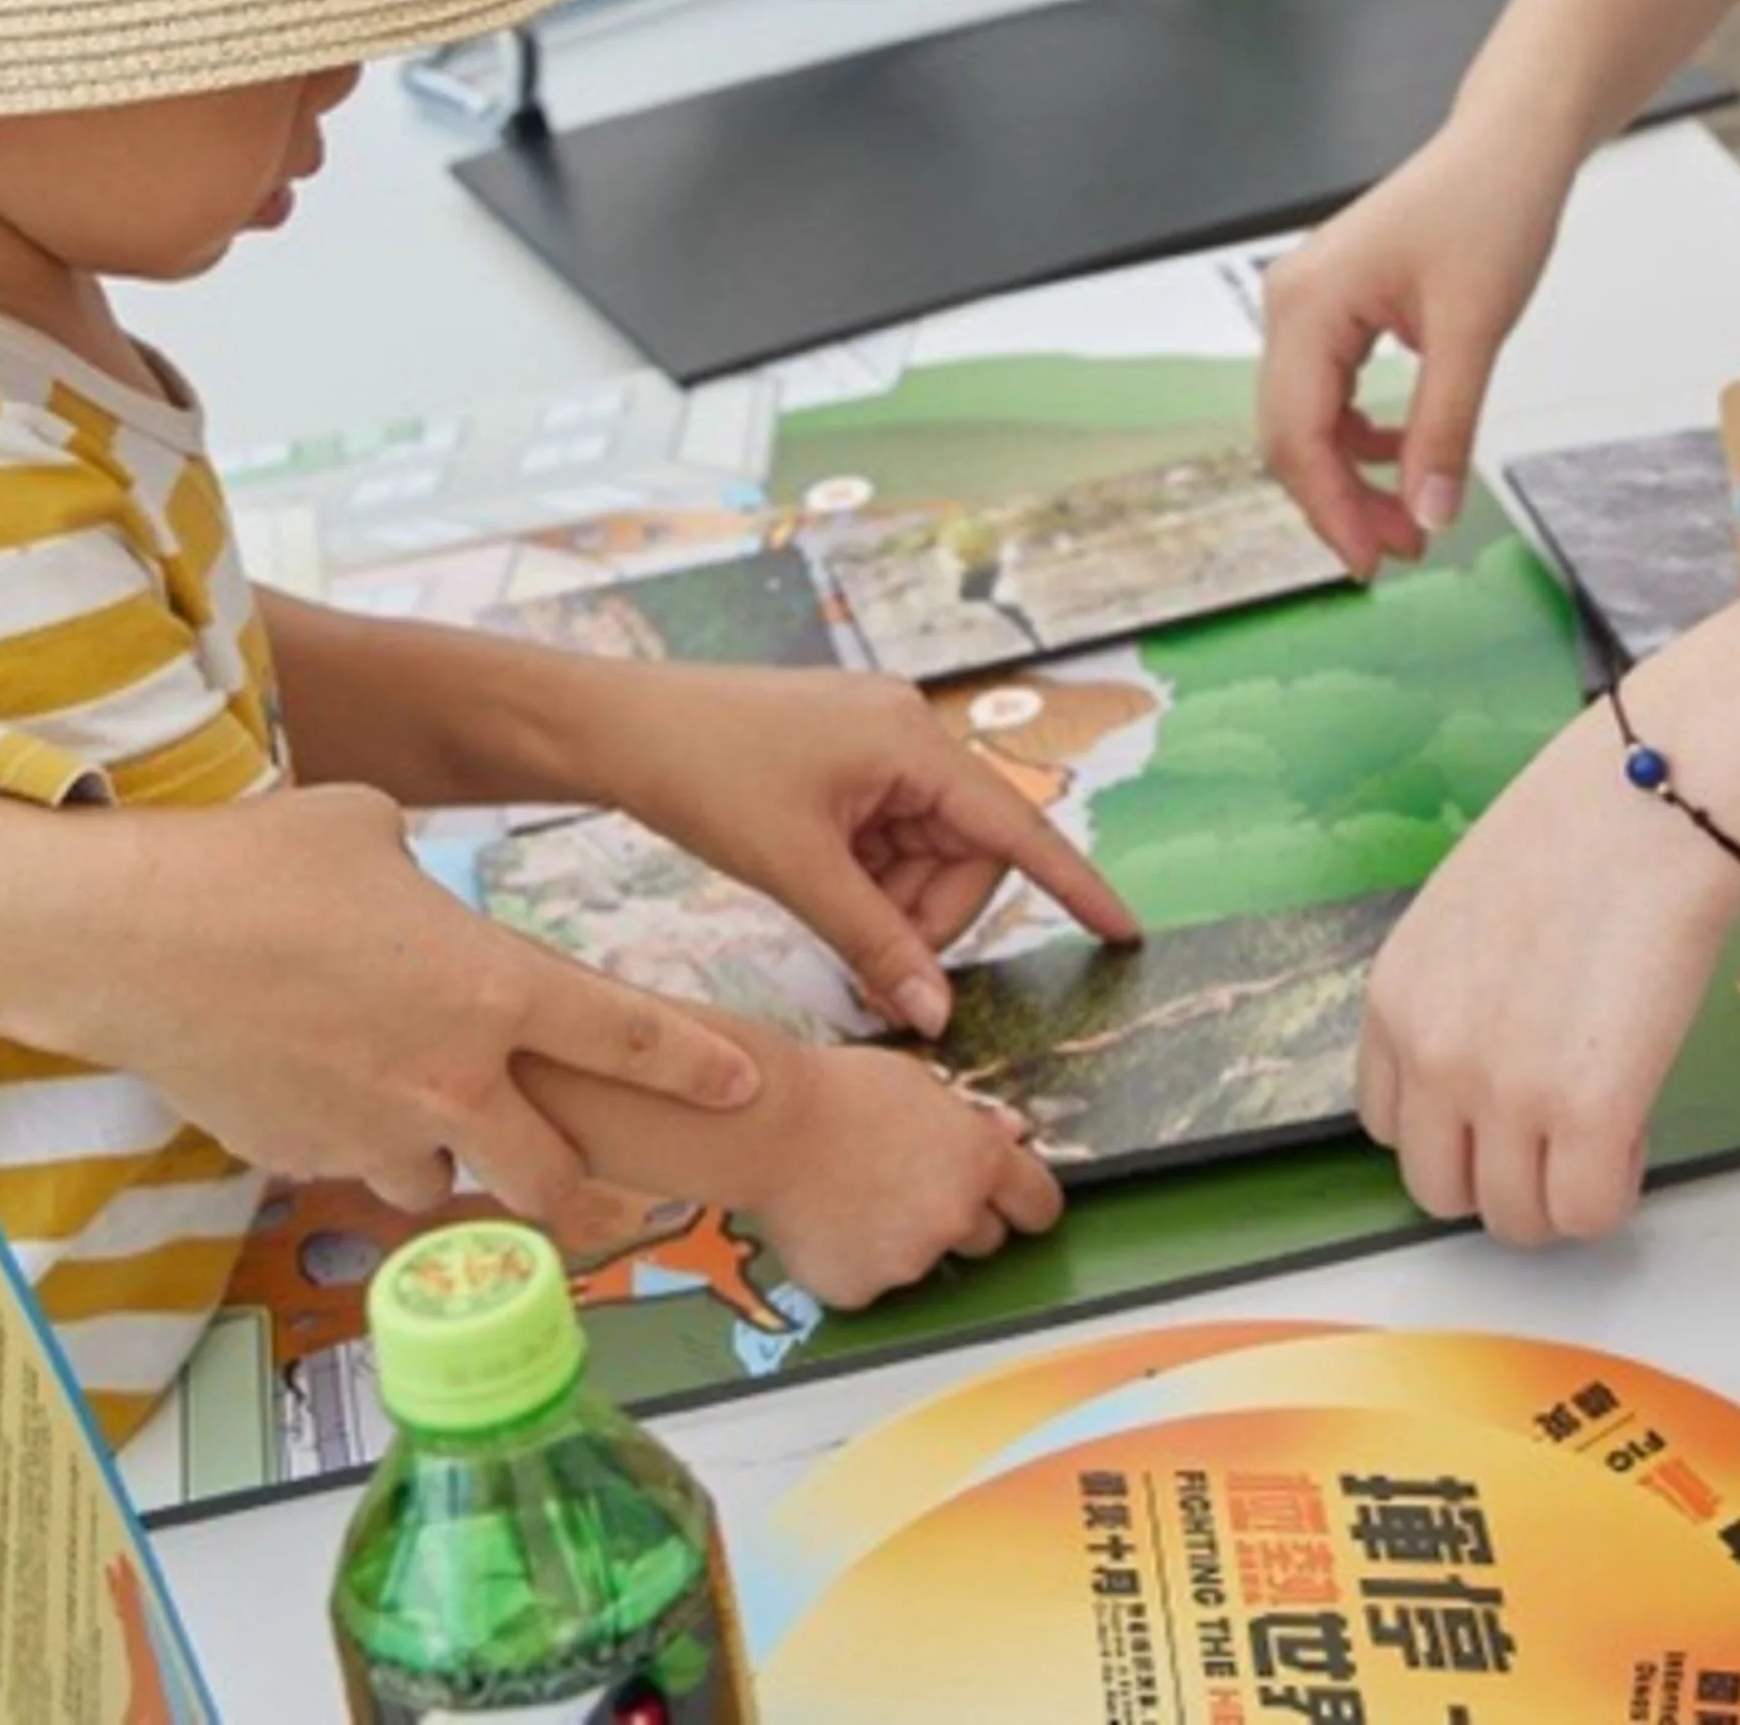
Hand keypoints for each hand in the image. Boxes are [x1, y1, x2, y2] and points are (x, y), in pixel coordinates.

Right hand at [49, 784, 758, 1229]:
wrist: (132, 940)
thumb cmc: (252, 863)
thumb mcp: (366, 827)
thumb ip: (417, 871)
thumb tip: (411, 881)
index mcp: (490, 984)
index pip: (627, 1036)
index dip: (696, 1065)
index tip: (747, 1081)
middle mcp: (450, 1077)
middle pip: (556, 1174)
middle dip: (584, 1186)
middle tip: (595, 1182)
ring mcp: (375, 1131)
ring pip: (448, 1182)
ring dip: (451, 1160)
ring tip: (426, 1120)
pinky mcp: (303, 1160)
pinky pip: (354, 1168)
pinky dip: (357, 1146)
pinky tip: (323, 1096)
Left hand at [595, 667, 1139, 1035]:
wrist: (615, 727)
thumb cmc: (700, 774)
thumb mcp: (794, 869)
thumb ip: (873, 942)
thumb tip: (938, 1012)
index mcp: (912, 740)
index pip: (1018, 826)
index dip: (1073, 884)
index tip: (1124, 929)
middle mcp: (908, 731)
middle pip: (968, 852)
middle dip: (930, 913)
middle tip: (872, 954)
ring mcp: (876, 744)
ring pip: (926, 854)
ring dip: (893, 901)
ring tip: (826, 911)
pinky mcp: (845, 760)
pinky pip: (888, 838)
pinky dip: (867, 879)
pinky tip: (820, 888)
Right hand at [745, 1044, 1066, 1308]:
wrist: (767, 1126)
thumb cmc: (837, 1091)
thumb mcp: (919, 1084)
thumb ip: (968, 1120)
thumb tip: (1007, 1133)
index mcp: (981, 1162)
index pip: (1040, 1205)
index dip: (1025, 1202)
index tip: (1014, 1203)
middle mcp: (956, 1218)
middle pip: (986, 1240)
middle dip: (960, 1219)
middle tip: (911, 1187)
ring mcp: (909, 1262)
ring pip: (923, 1262)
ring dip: (902, 1239)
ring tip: (852, 1194)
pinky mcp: (861, 1290)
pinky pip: (869, 1282)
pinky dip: (853, 1261)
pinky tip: (825, 1221)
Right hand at [1257, 117, 1575, 572]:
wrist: (1509, 145)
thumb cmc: (1491, 209)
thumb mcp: (1475, 332)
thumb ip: (1444, 429)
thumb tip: (1428, 515)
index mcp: (1307, 304)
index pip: (1296, 435)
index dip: (1330, 509)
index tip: (1374, 563)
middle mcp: (1290, 303)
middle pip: (1289, 433)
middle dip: (1340, 500)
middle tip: (1402, 551)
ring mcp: (1307, 303)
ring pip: (1307, 418)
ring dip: (1351, 473)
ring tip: (1410, 517)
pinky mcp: (1333, 307)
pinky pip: (1328, 392)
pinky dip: (1360, 435)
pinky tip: (1403, 454)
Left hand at [1355, 692, 1739, 1244]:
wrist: (1653, 803)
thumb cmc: (1582, 828)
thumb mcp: (1467, 911)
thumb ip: (1458, 993)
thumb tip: (1492, 1048)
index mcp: (1396, 997)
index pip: (1386, 1125)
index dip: (1453, 1128)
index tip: (1498, 1113)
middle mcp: (1432, 1053)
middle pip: (1440, 1188)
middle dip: (1500, 1176)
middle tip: (1554, 1138)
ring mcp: (1504, 1091)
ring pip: (1512, 1218)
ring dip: (1559, 1194)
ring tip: (1602, 1134)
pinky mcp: (1588, 1113)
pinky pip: (1585, 1215)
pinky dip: (1613, 1196)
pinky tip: (1633, 1136)